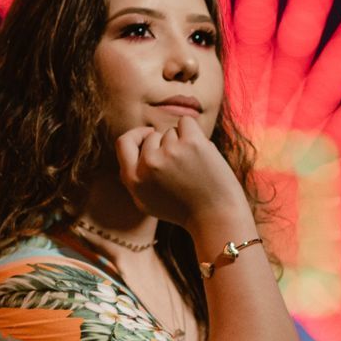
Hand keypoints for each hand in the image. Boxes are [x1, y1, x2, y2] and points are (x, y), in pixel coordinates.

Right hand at [115, 119, 248, 234]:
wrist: (217, 218)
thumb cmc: (185, 211)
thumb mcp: (148, 202)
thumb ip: (136, 178)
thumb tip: (136, 152)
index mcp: (134, 180)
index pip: (124, 142)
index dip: (136, 135)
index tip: (150, 134)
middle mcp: (148, 165)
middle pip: (153, 136)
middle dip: (167, 145)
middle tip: (184, 169)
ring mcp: (169, 152)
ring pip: (172, 131)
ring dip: (183, 143)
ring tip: (195, 168)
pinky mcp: (191, 143)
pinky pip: (186, 122)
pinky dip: (193, 132)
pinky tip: (202, 152)